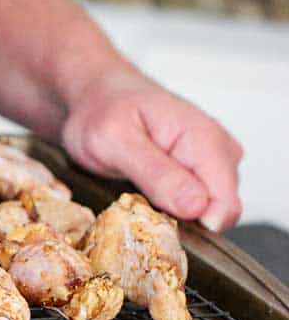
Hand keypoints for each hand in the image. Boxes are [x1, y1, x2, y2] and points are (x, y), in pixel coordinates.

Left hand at [61, 73, 242, 230]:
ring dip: (170, 211)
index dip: (192, 224)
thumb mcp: (115, 142)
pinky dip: (167, 205)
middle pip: (217, 212)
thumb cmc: (101, 111)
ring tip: (135, 186)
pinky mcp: (200, 171)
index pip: (225, 205)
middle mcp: (219, 150)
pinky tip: (143, 187)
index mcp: (204, 139)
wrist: (93, 96)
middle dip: (179, 218)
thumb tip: (198, 207)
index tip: (153, 217)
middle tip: (134, 196)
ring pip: (205, 211)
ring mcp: (212, 161)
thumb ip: (157, 174)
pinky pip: (194, 204)